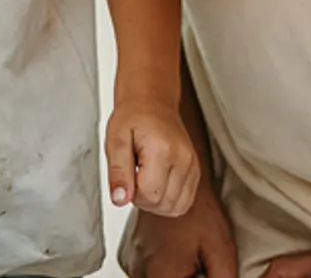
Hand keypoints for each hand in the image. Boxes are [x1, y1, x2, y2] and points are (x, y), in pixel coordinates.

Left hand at [108, 97, 202, 216]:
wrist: (151, 102)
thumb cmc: (133, 117)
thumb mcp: (115, 140)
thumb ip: (117, 172)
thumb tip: (120, 199)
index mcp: (162, 150)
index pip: (150, 195)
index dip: (133, 194)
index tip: (127, 177)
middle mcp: (183, 159)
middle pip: (164, 204)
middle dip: (144, 199)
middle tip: (134, 176)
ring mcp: (192, 166)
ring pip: (176, 207)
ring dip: (157, 202)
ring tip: (145, 179)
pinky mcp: (195, 171)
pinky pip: (185, 202)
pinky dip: (169, 200)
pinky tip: (157, 183)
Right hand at [133, 193, 238, 277]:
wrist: (175, 177)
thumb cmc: (198, 210)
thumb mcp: (220, 251)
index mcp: (161, 276)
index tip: (204, 269)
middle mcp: (138, 271)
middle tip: (197, 261)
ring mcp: (130, 262)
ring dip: (174, 274)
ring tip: (187, 254)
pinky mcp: (128, 255)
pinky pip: (146, 271)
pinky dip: (162, 268)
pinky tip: (175, 251)